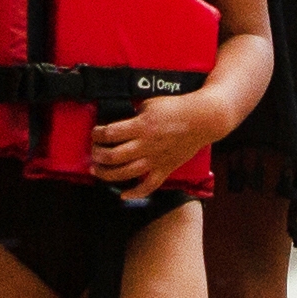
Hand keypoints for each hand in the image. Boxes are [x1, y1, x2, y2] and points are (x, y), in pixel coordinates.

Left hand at [89, 93, 216, 188]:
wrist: (202, 119)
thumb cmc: (177, 108)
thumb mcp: (150, 104)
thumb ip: (134, 115)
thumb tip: (120, 124)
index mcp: (142, 126)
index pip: (110, 133)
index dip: (97, 134)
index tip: (94, 133)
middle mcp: (146, 145)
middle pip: (113, 156)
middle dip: (98, 155)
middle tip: (94, 153)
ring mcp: (155, 159)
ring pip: (126, 173)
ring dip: (108, 174)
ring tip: (98, 171)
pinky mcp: (165, 168)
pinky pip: (149, 186)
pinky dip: (136, 193)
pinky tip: (124, 194)